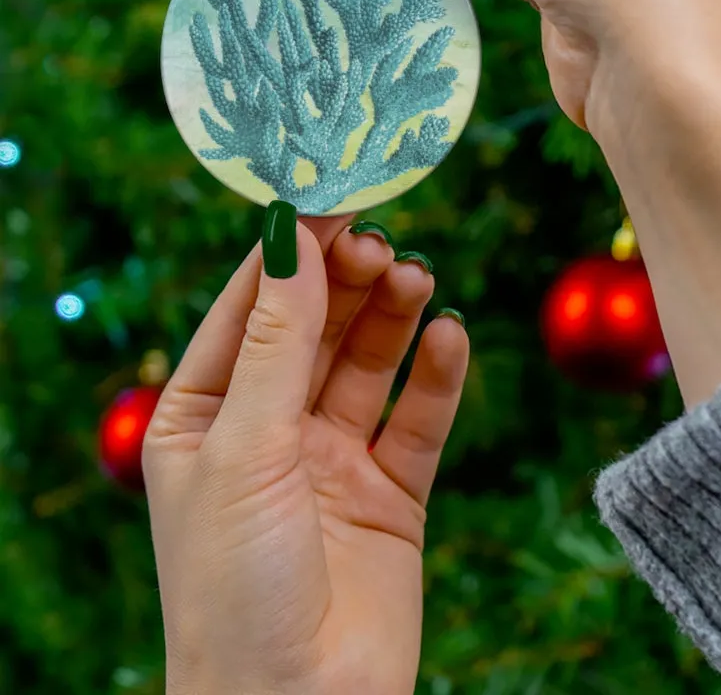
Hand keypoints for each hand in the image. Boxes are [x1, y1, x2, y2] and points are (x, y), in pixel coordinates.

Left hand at [144, 212, 468, 694]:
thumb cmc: (235, 586)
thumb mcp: (245, 448)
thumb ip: (277, 342)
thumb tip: (293, 239)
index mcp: (205, 415)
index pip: (250, 309)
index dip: (290, 253)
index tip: (332, 199)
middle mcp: (269, 429)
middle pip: (316, 327)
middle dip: (347, 282)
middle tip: (382, 244)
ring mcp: (332, 458)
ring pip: (369, 363)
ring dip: (393, 317)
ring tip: (417, 279)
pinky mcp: (391, 491)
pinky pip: (418, 418)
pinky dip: (437, 376)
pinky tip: (450, 338)